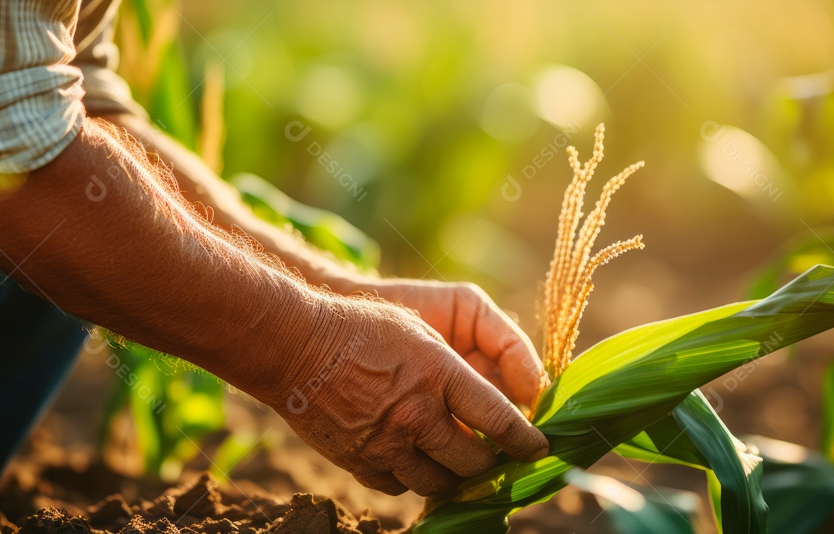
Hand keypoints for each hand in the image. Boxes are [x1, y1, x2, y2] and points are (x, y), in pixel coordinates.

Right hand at [267, 296, 549, 495]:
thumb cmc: (363, 327)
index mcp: (439, 374)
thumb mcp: (421, 329)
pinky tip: (413, 459)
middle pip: (474, 461)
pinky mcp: (361, 463)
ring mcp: (387, 444)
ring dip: (453, 475)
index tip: (537, 448)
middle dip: (491, 462)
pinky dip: (412, 477)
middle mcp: (417, 414)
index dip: (524, 440)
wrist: (295, 346)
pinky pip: (400, 486)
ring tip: (455, 462)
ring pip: (439, 483)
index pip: (499, 420)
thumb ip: (461, 365)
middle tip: (493, 455)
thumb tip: (498, 398)